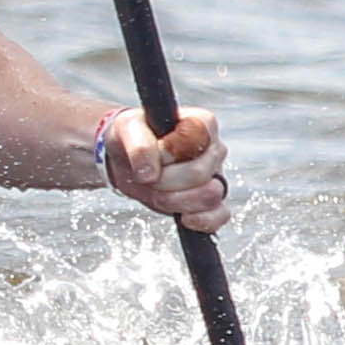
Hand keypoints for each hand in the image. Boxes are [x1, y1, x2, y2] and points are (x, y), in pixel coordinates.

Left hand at [104, 105, 228, 227]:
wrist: (125, 159)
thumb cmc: (131, 137)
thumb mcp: (126, 129)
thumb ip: (139, 145)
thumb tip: (148, 174)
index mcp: (201, 123)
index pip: (194, 141)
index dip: (167, 153)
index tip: (152, 154)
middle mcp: (215, 149)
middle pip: (199, 174)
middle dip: (165, 180)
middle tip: (146, 177)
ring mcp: (216, 176)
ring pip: (210, 196)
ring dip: (176, 200)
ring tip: (156, 193)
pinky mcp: (211, 201)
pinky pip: (220, 216)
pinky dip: (202, 220)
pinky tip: (183, 218)